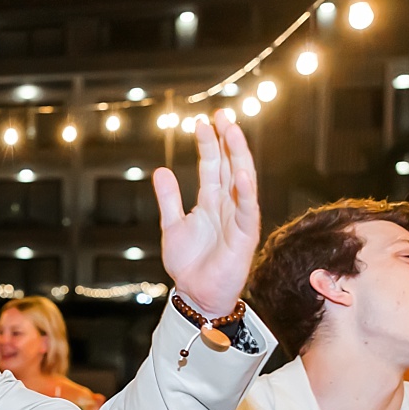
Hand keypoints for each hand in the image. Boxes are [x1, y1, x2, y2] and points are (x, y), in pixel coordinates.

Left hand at [155, 112, 259, 317]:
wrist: (195, 294)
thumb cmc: (188, 264)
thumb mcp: (172, 226)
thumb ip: (169, 199)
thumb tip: (161, 170)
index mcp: (211, 201)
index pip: (213, 165)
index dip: (209, 144)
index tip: (202, 122)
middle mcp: (228, 205)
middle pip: (231, 165)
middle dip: (227, 140)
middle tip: (221, 115)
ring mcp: (239, 217)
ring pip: (242, 180)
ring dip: (239, 156)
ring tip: (233, 132)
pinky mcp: (245, 235)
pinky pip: (247, 209)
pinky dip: (246, 191)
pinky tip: (242, 173)